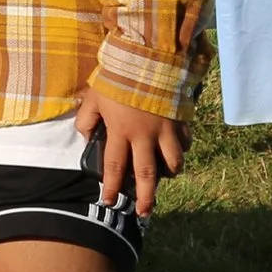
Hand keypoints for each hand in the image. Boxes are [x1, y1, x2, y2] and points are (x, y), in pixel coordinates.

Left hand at [74, 88, 188, 215]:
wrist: (148, 58)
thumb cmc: (117, 77)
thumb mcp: (93, 96)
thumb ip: (86, 118)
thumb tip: (85, 137)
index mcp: (121, 132)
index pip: (113, 166)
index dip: (110, 186)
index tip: (108, 201)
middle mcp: (145, 136)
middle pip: (146, 175)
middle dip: (145, 197)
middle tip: (144, 213)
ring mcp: (166, 130)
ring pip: (172, 162)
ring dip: (169, 174)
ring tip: (165, 179)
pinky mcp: (180, 120)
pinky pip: (185, 143)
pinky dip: (182, 150)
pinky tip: (178, 152)